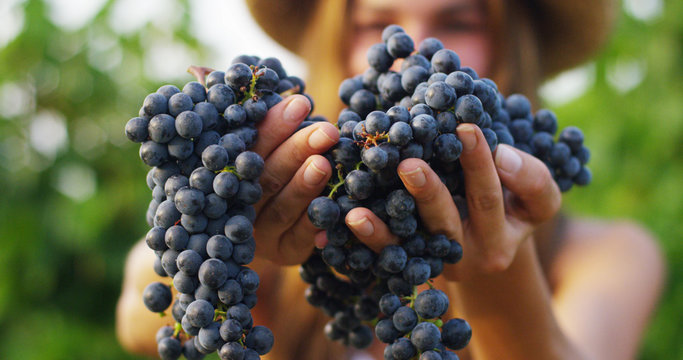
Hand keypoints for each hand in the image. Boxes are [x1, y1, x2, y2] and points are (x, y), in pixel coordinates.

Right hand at [250, 95, 339, 264]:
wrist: (277, 228)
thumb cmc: (276, 168)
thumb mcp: (268, 147)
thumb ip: (267, 125)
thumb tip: (276, 88)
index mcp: (230, 173)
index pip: (248, 147)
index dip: (273, 125)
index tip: (300, 102)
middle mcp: (240, 205)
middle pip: (265, 178)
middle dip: (295, 151)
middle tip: (325, 131)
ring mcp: (261, 234)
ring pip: (281, 209)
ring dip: (304, 186)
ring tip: (324, 164)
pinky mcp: (285, 253)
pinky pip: (301, 239)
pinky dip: (317, 222)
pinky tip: (335, 206)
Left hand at [333, 123, 560, 279]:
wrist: (488, 244)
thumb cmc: (512, 203)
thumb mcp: (533, 195)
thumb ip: (529, 176)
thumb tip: (501, 154)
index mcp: (506, 235)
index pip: (497, 198)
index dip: (486, 166)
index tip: (466, 130)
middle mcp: (475, 254)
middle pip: (450, 223)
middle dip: (430, 192)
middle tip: (409, 164)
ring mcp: (442, 264)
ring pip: (416, 242)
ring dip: (390, 222)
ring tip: (362, 208)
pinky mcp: (414, 268)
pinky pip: (391, 254)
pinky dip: (371, 237)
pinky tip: (353, 218)